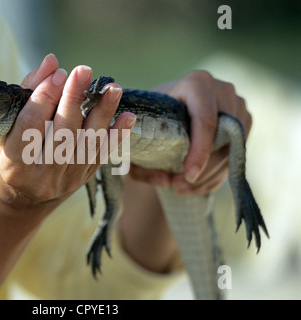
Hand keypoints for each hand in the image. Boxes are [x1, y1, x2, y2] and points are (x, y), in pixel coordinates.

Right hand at [0, 54, 135, 211]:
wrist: (23, 195)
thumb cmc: (12, 153)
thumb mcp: (9, 127)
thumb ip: (29, 92)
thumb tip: (52, 62)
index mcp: (14, 163)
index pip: (31, 126)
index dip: (45, 98)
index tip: (58, 74)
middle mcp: (40, 176)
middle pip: (62, 133)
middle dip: (74, 100)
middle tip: (83, 72)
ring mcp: (64, 181)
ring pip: (86, 144)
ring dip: (102, 114)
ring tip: (113, 89)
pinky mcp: (83, 180)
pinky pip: (102, 155)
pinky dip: (116, 135)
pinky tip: (128, 117)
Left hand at [129, 71, 251, 194]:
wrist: (168, 106)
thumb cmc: (150, 119)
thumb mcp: (138, 136)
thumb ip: (141, 161)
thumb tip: (165, 180)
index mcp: (196, 83)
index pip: (205, 120)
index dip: (200, 151)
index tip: (188, 176)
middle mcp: (222, 90)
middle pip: (222, 138)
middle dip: (203, 169)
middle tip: (179, 187)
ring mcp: (238, 105)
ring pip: (232, 149)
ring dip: (210, 176)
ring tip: (183, 189)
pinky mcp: (245, 121)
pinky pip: (238, 154)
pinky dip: (218, 175)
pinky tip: (198, 186)